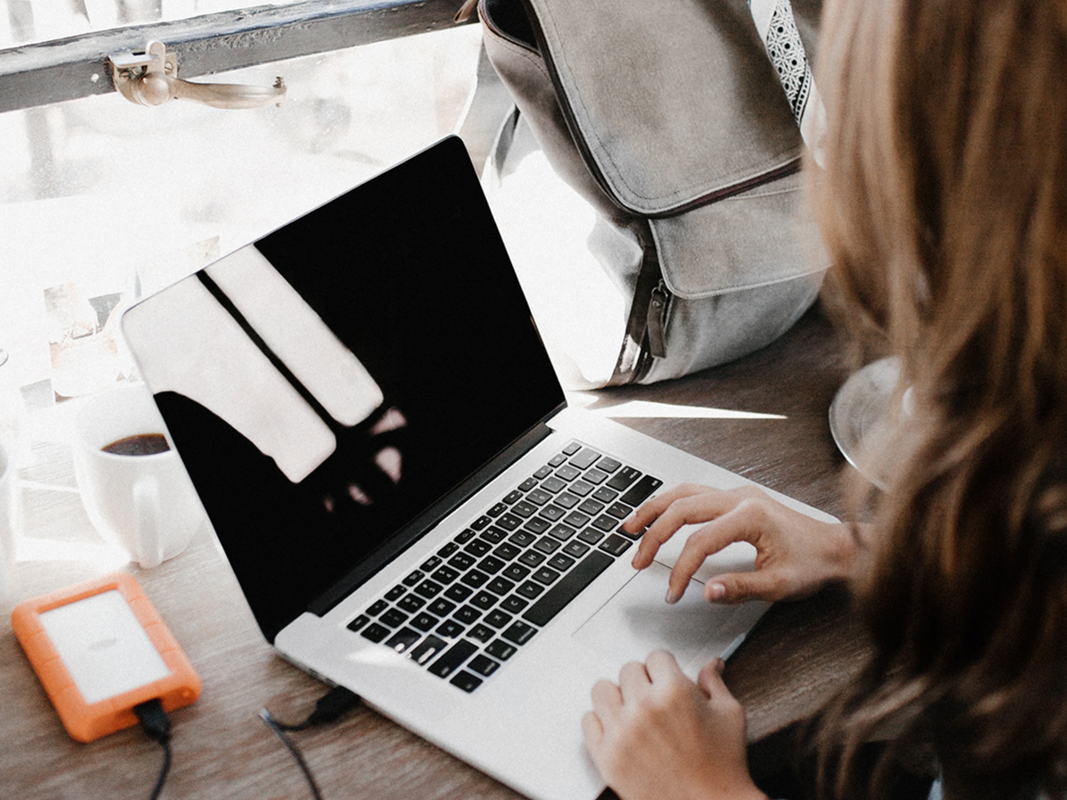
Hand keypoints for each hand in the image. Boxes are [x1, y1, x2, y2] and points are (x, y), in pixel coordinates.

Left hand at [582, 650, 767, 799]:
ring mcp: (621, 732)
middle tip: (654, 698)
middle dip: (643, 680)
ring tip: (633, 710)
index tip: (667, 678)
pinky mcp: (607, 756)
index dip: (665, 668)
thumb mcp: (729, 715)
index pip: (656, 656)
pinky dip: (601, 722)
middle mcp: (644, 707)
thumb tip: (711, 664)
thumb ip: (714, 683)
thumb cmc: (723, 767)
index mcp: (674, 691)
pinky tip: (619, 729)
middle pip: (628, 670)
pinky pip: (588, 721)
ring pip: (602, 690)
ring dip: (618, 696)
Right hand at [626, 484, 857, 604]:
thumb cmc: (814, 563)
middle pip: (682, 508)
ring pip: (684, 493)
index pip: (699, 541)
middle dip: (654, 535)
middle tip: (637, 560)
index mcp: (750, 516)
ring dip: (655, 509)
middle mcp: (740, 498)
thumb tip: (707, 591)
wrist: (836, 548)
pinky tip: (658, 515)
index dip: (680, 569)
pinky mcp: (737, 498)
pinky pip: (695, 493)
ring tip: (631, 527)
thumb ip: (740, 588)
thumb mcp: (779, 585)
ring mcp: (738, 494)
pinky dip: (671, 504)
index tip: (673, 592)